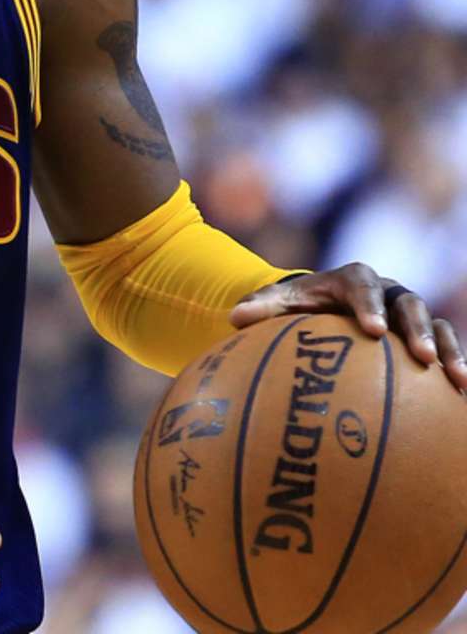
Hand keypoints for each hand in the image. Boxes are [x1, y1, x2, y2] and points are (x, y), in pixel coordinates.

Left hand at [230, 263, 466, 390]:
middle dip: (417, 327)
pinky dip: (454, 367)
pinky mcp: (422, 337)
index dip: (370, 304)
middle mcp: (388, 292)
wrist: (325, 308)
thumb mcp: (279, 303)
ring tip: (458, 380)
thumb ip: (261, 306)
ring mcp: (408, 314)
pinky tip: (463, 399)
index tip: (372, 329)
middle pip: (408, 303)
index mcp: (352, 279)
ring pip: (437, 326)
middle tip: (420, 356)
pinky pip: (445, 351)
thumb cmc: (300, 307)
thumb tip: (234, 317)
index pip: (362, 284)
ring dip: (447, 349)